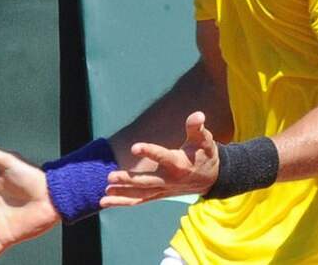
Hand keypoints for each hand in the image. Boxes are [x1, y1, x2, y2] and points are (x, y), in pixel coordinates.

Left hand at [100, 111, 218, 206]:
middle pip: (147, 182)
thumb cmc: (205, 155)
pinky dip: (123, 202)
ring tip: (105, 192)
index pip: (163, 157)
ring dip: (122, 194)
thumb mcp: (204, 140)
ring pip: (141, 194)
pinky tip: (105, 201)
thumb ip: (197, 128)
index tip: (135, 147)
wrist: (212, 179)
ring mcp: (163, 189)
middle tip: (110, 176)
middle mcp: (170, 180)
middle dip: (128, 180)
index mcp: (179, 164)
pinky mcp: (159, 195)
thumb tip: (198, 115)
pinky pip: (139, 200)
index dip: (149, 152)